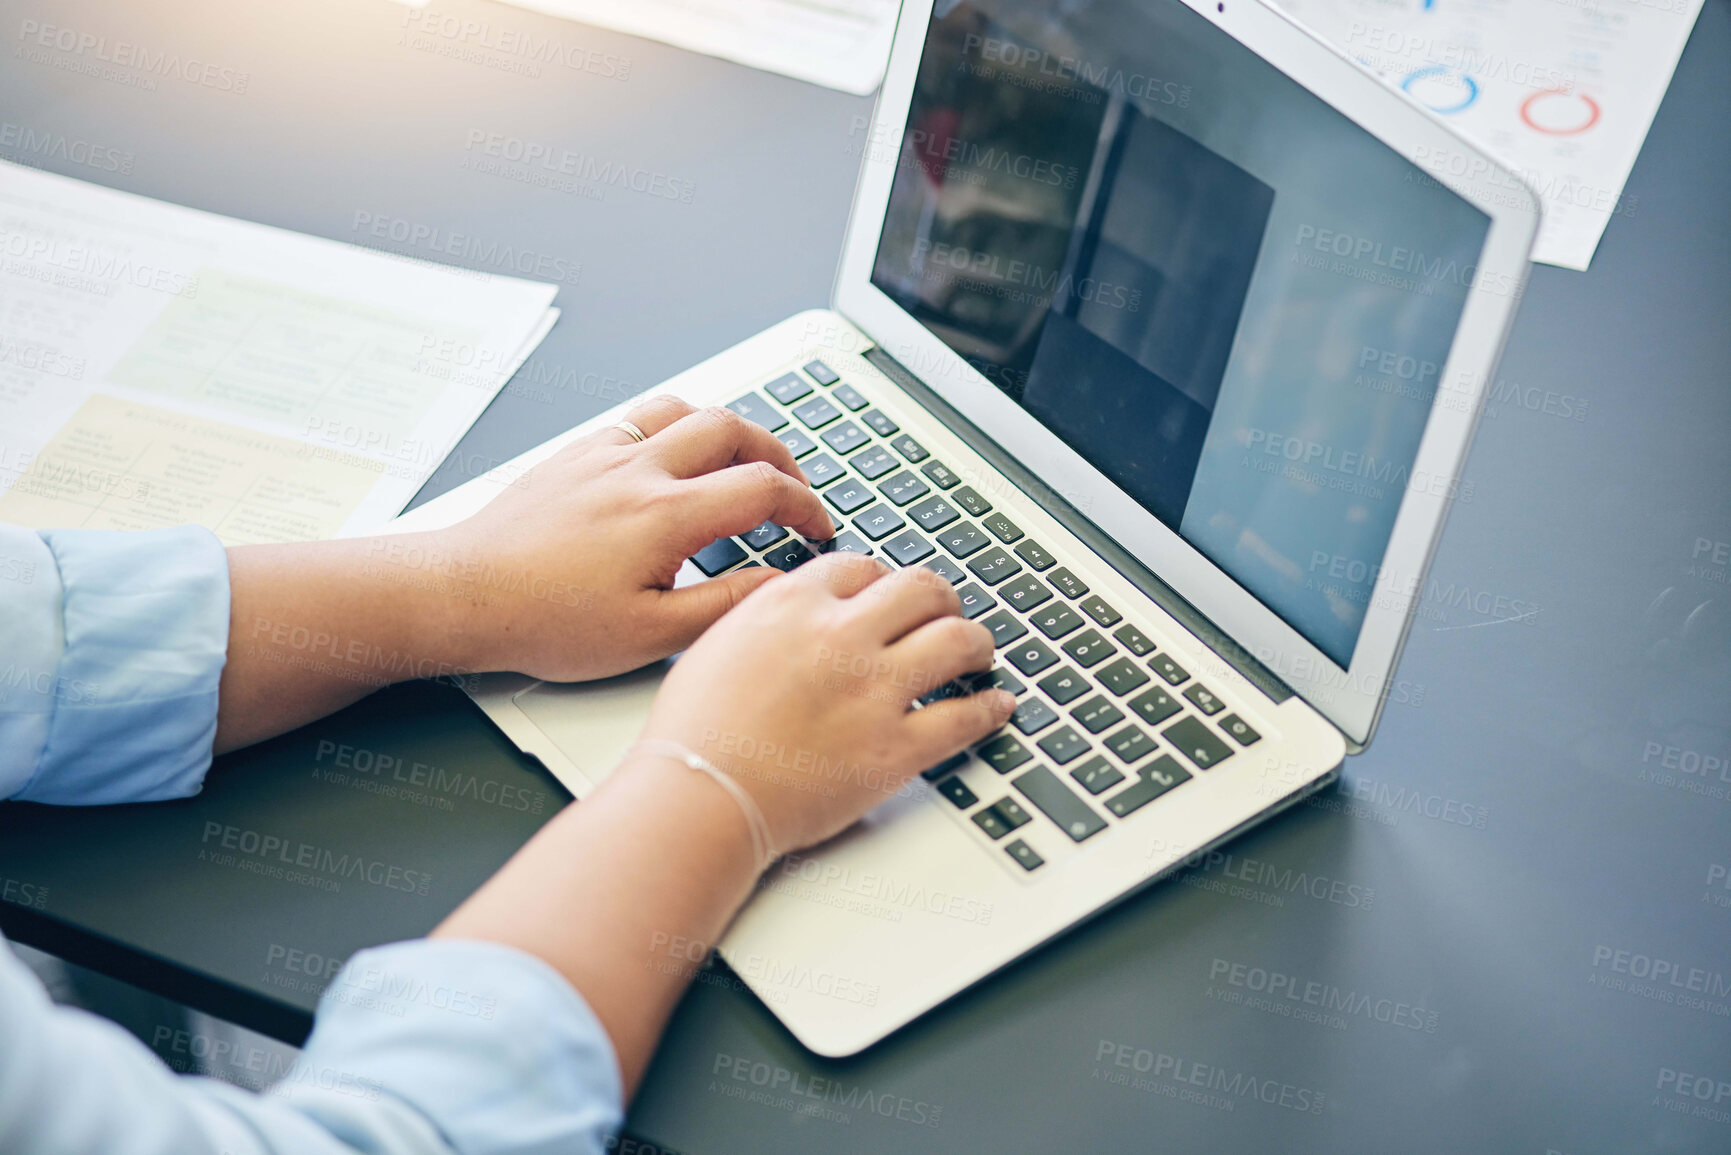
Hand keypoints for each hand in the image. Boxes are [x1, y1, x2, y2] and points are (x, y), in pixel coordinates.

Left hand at [419, 395, 835, 681]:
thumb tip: (778, 582)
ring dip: (729, 429)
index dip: (806, 506)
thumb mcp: (649, 636)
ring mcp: (604, 454)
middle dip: (779, 455)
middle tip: (794, 488)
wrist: (465, 594)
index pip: (763, 488)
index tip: (817, 529)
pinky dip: (677, 426)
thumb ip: (725, 604)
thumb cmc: (547, 621)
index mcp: (665, 515)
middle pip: (734, 429)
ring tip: (745, 461)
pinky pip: (641, 417)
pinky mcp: (577, 454)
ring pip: (687, 410)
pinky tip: (677, 456)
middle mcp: (639, 471)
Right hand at [636, 552, 1017, 854]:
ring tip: (979, 652)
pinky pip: (964, 718)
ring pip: (956, 641)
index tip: (890, 596)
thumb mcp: (716, 643)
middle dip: (941, 598)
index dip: (883, 581)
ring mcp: (874, 691)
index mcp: (793, 605)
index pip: (862, 568)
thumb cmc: (694, 734)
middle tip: (946, 613)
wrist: (700, 796)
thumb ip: (764, 618)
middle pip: (921, 589)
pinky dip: (989, 710)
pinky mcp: (896, 749)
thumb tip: (791, 612)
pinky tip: (997, 706)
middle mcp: (841, 636)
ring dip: (977, 643)